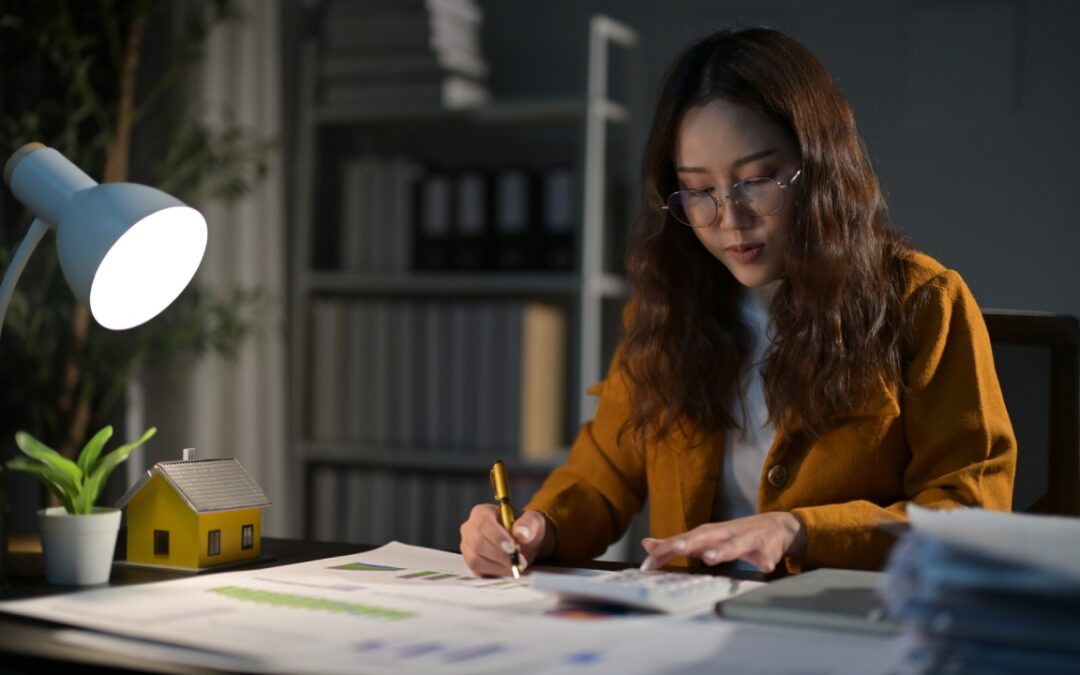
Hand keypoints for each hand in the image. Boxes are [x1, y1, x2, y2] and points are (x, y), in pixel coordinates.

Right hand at [460, 505, 551, 576]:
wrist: (522, 543)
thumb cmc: (524, 529)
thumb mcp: (533, 521)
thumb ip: (529, 523)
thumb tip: (521, 533)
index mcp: (482, 512)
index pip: (483, 523)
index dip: (496, 536)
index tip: (512, 548)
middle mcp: (470, 528)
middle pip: (477, 542)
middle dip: (499, 554)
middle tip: (518, 560)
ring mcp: (467, 546)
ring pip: (475, 558)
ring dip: (497, 565)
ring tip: (515, 565)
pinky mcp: (470, 562)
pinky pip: (476, 570)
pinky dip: (494, 572)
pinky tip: (507, 569)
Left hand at [639, 512, 806, 573]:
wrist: (775, 526)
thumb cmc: (734, 535)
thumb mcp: (704, 538)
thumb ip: (677, 543)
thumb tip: (648, 545)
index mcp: (708, 533)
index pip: (682, 540)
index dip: (664, 551)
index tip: (647, 564)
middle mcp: (725, 534)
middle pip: (706, 537)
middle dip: (690, 542)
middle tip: (677, 548)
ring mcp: (747, 540)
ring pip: (734, 545)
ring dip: (723, 551)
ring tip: (712, 558)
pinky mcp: (767, 550)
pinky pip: (766, 558)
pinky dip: (765, 562)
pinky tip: (764, 566)